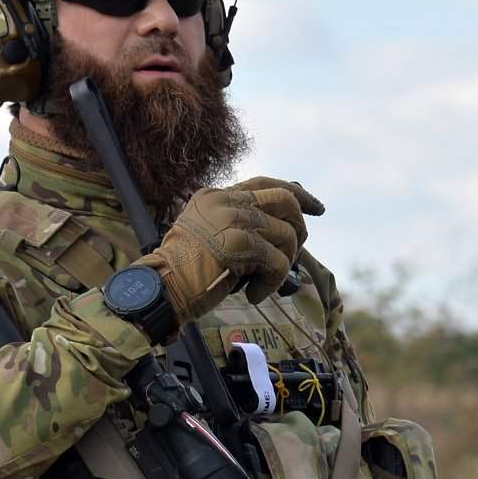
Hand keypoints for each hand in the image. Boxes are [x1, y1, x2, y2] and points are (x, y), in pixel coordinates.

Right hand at [140, 177, 323, 323]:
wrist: (160, 288)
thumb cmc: (184, 273)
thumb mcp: (210, 236)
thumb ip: (240, 225)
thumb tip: (287, 231)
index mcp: (216, 196)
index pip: (265, 184)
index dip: (297, 194)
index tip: (317, 207)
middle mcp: (226, 201)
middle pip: (285, 199)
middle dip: (301, 225)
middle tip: (299, 249)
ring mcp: (233, 219)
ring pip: (288, 234)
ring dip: (285, 262)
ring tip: (265, 280)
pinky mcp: (240, 244)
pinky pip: (280, 262)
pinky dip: (273, 282)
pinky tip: (255, 294)